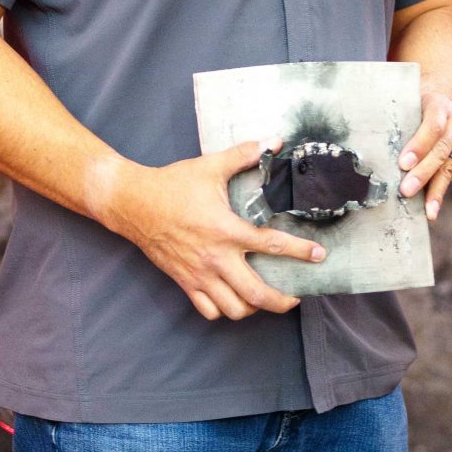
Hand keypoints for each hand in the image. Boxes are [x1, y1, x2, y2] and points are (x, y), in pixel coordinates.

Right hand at [107, 139, 326, 321]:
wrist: (132, 204)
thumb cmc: (171, 185)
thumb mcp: (209, 166)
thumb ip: (244, 154)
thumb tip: (273, 141)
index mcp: (226, 230)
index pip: (272, 245)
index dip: (300, 252)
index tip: (319, 256)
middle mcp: (215, 258)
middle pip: (256, 294)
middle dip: (281, 301)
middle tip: (294, 297)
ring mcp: (199, 274)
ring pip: (233, 308)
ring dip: (253, 308)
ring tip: (263, 300)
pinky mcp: (185, 282)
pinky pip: (208, 310)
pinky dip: (223, 311)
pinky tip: (232, 300)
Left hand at [399, 86, 451, 218]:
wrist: (438, 106)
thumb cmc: (413, 111)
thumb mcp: (406, 110)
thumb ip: (398, 127)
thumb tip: (377, 155)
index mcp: (440, 105)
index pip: (433, 127)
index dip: (419, 146)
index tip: (403, 164)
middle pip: (441, 150)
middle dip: (423, 173)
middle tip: (406, 190)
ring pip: (451, 166)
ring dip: (436, 190)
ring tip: (428, 210)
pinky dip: (440, 191)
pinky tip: (432, 207)